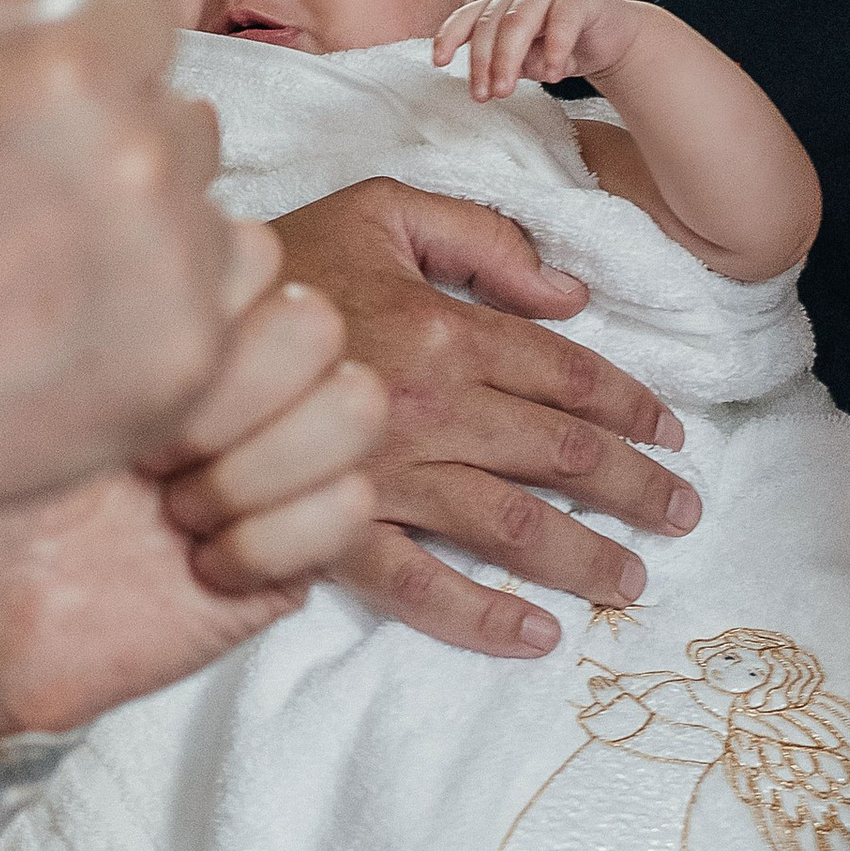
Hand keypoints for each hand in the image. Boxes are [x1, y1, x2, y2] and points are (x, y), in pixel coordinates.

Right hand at [0, 0, 255, 537]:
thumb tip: (74, 2)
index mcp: (63, 68)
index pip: (141, 22)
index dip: (83, 63)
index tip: (35, 116)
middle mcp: (136, 159)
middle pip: (180, 115)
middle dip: (115, 144)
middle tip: (23, 206)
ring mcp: (171, 267)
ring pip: (202, 208)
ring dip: (143, 229)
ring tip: (38, 276)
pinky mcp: (186, 360)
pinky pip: (210, 300)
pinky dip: (150, 312)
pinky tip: (63, 332)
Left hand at [0, 255, 381, 734]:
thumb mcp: (4, 369)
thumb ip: (90, 285)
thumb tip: (141, 216)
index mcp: (167, 320)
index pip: (252, 253)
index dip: (193, 312)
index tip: (106, 378)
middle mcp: (230, 383)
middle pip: (317, 324)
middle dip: (232, 391)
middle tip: (145, 454)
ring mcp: (271, 464)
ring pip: (357, 405)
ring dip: (263, 463)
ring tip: (177, 509)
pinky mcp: (295, 552)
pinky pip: (353, 506)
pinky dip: (277, 540)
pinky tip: (198, 565)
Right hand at [271, 179, 697, 656]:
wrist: (165, 330)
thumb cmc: (273, 265)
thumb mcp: (380, 211)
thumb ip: (481, 237)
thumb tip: (569, 293)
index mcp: (445, 327)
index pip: (567, 374)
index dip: (631, 406)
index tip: (672, 433)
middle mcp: (430, 407)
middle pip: (562, 456)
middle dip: (637, 489)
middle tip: (684, 514)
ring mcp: (384, 477)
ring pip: (512, 527)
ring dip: (586, 559)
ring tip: (633, 583)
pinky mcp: (333, 532)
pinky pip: (419, 588)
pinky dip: (482, 620)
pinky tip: (534, 639)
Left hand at [433, 0, 646, 98]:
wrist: (615, 40)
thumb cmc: (565, 48)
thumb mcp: (530, 60)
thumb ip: (509, 64)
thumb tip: (489, 82)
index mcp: (501, 3)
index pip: (468, 17)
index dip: (450, 36)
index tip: (439, 61)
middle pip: (491, 24)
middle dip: (484, 62)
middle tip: (485, 95)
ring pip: (519, 21)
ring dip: (509, 59)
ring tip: (507, 90)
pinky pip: (562, 21)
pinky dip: (554, 50)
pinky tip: (553, 75)